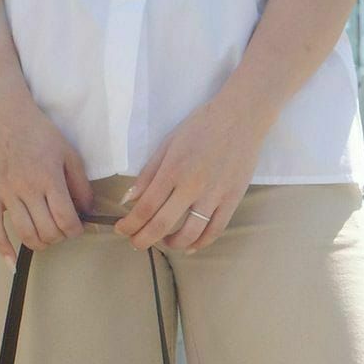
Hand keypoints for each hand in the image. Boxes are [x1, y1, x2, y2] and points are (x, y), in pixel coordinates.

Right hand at [0, 90, 94, 265]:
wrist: (3, 113)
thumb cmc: (40, 133)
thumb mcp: (69, 154)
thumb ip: (81, 186)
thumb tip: (87, 213)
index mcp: (48, 177)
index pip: (66, 220)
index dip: (76, 231)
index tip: (77, 227)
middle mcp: (26, 187)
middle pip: (47, 230)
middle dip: (60, 236)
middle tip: (62, 228)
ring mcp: (5, 191)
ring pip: (25, 233)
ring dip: (40, 243)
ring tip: (46, 236)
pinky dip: (3, 248)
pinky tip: (11, 263)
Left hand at [113, 95, 268, 253]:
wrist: (241, 118)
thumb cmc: (201, 127)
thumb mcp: (169, 143)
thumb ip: (149, 173)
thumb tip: (129, 199)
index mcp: (172, 169)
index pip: (145, 206)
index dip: (130, 223)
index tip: (122, 230)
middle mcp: (191, 186)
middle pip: (162, 223)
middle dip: (144, 239)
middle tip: (136, 243)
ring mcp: (214, 196)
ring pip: (189, 233)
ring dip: (172, 244)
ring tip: (164, 242)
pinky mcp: (232, 201)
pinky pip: (215, 230)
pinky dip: (200, 243)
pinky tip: (190, 246)